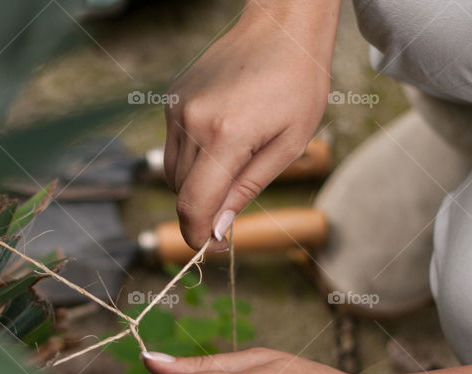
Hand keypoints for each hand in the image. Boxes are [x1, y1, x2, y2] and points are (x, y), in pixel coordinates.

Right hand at [164, 1, 337, 248]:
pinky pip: (173, 147)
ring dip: (195, 187)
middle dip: (202, 213)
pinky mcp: (173, 99)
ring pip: (172, 173)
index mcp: (226, 135)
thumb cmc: (298, 83)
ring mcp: (178, 108)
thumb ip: (247, 189)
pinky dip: (191, 160)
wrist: (282, 26)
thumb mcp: (288, 145)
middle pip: (181, 193)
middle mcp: (193, 121)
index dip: (198, 236)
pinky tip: (222, 143)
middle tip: (229, 218)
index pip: (194, 205)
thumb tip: (219, 229)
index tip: (213, 250)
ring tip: (231, 172)